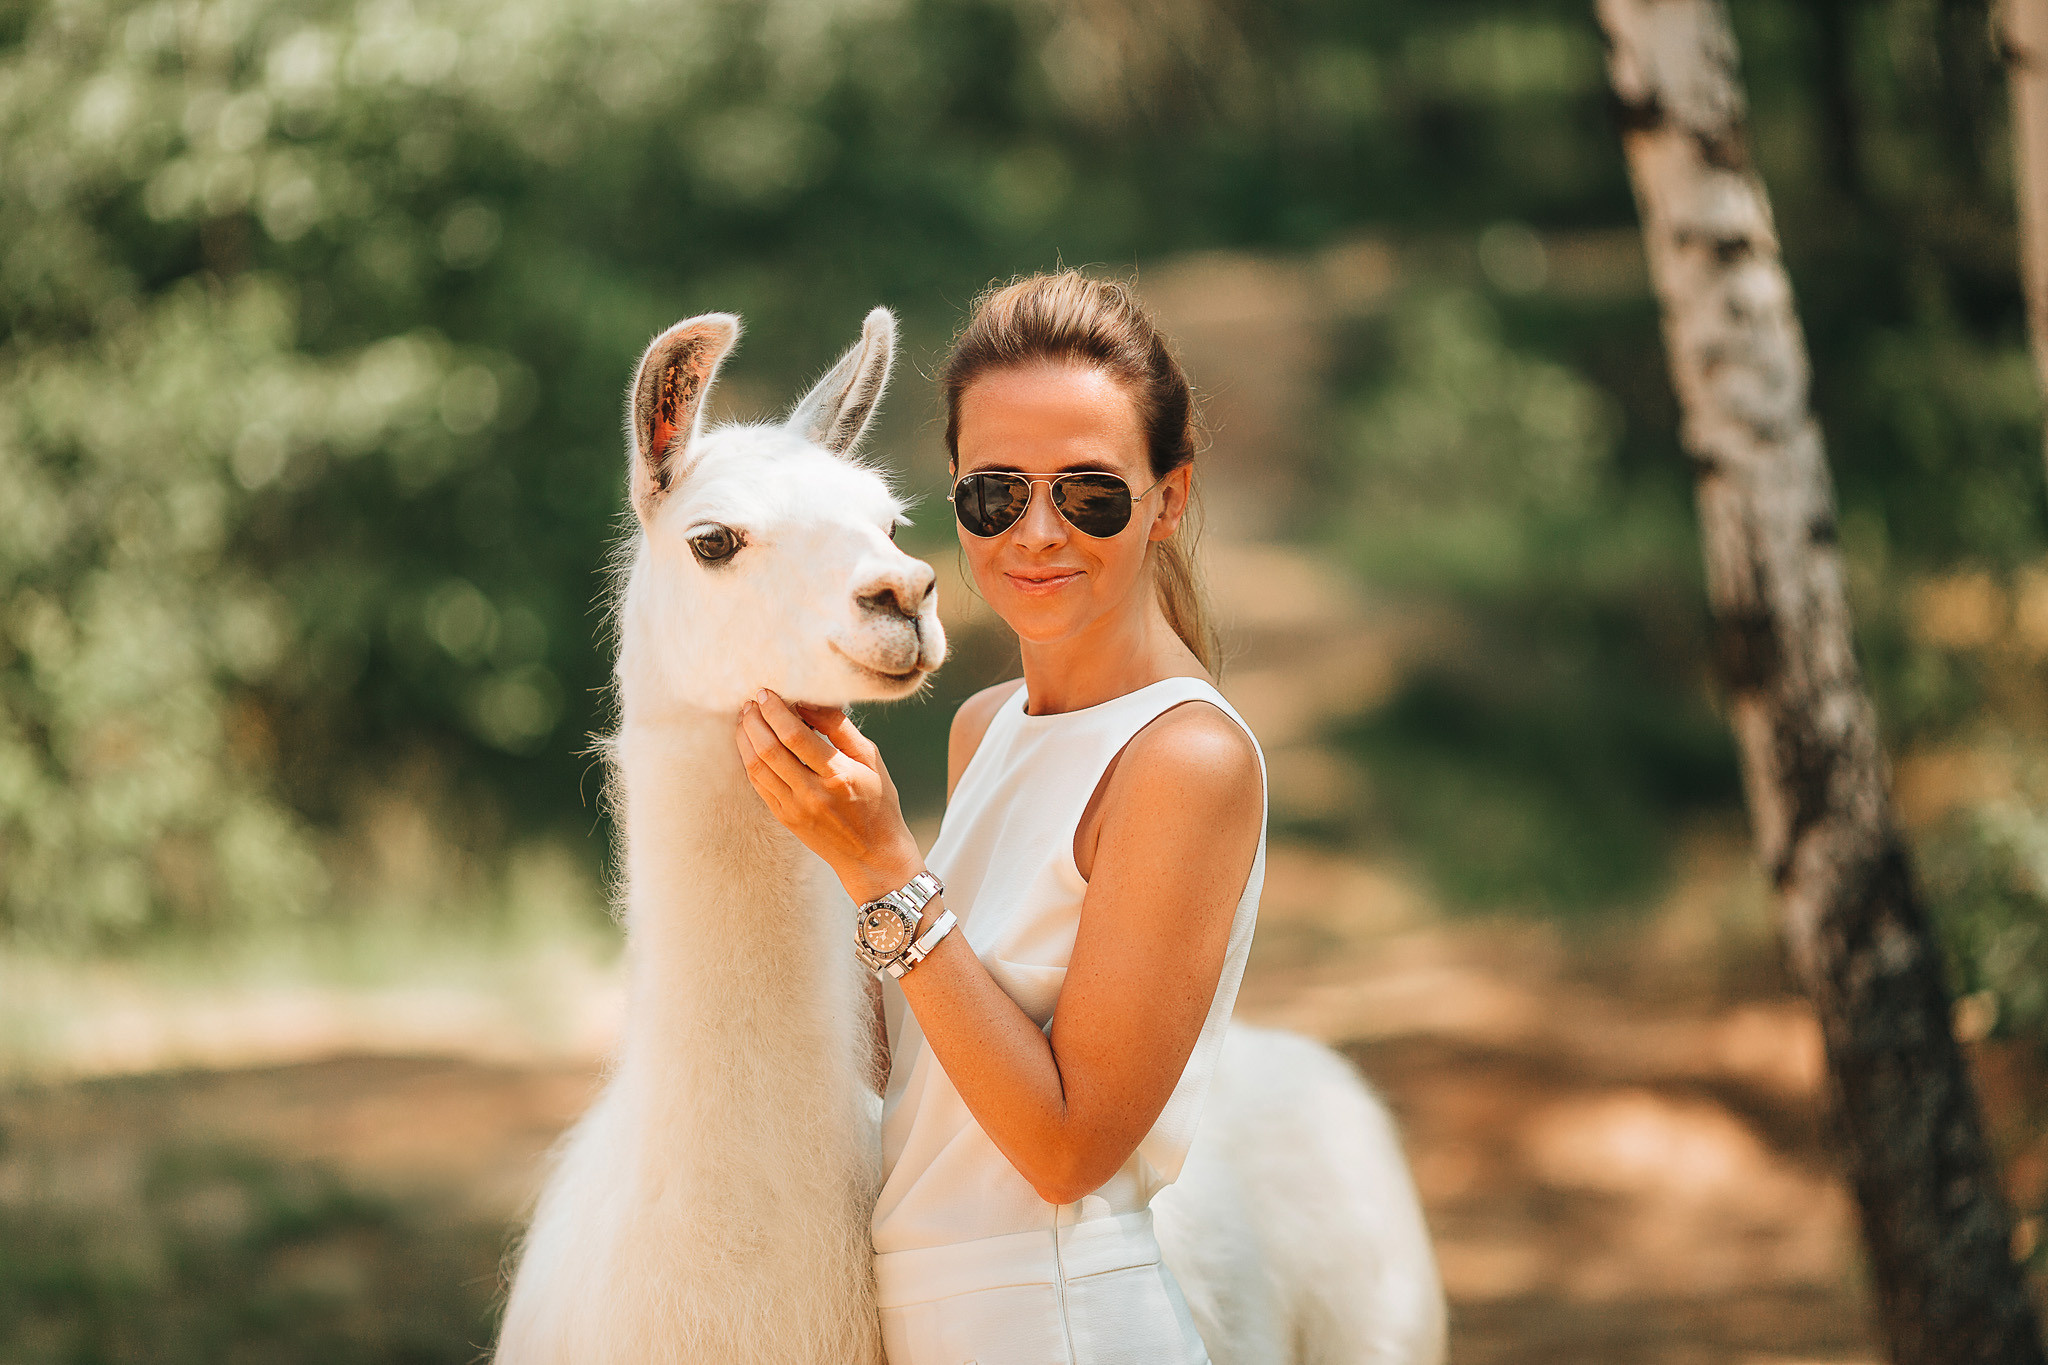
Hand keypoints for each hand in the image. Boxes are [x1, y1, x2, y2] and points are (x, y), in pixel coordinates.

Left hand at [735, 689, 924, 903]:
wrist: (872, 855)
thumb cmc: (878, 802)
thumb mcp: (870, 758)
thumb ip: (839, 727)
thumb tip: (809, 699)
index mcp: (838, 775)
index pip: (795, 735)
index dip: (775, 709)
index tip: (767, 692)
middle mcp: (812, 793)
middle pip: (769, 748)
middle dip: (754, 718)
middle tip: (752, 700)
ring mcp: (794, 808)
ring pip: (756, 766)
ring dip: (745, 737)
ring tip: (746, 717)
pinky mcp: (783, 817)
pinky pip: (757, 783)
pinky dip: (749, 758)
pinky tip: (750, 742)